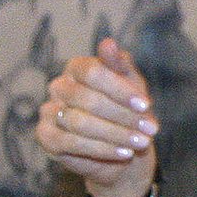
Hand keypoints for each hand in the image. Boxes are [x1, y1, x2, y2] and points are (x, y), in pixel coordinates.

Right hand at [37, 38, 158, 196]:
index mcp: (76, 67)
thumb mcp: (130, 84)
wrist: (121, 147)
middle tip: (150, 130)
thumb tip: (108, 43)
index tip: (145, 105)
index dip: (120, 89)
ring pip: (79, 122)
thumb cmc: (127, 108)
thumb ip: (120, 64)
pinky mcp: (46, 137)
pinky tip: (123, 153)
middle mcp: (58, 86)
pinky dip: (101, 149)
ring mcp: (49, 111)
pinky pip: (70, 143)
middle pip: (87, 99)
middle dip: (122, 116)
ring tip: (141, 143)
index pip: (93, 72)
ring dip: (115, 134)